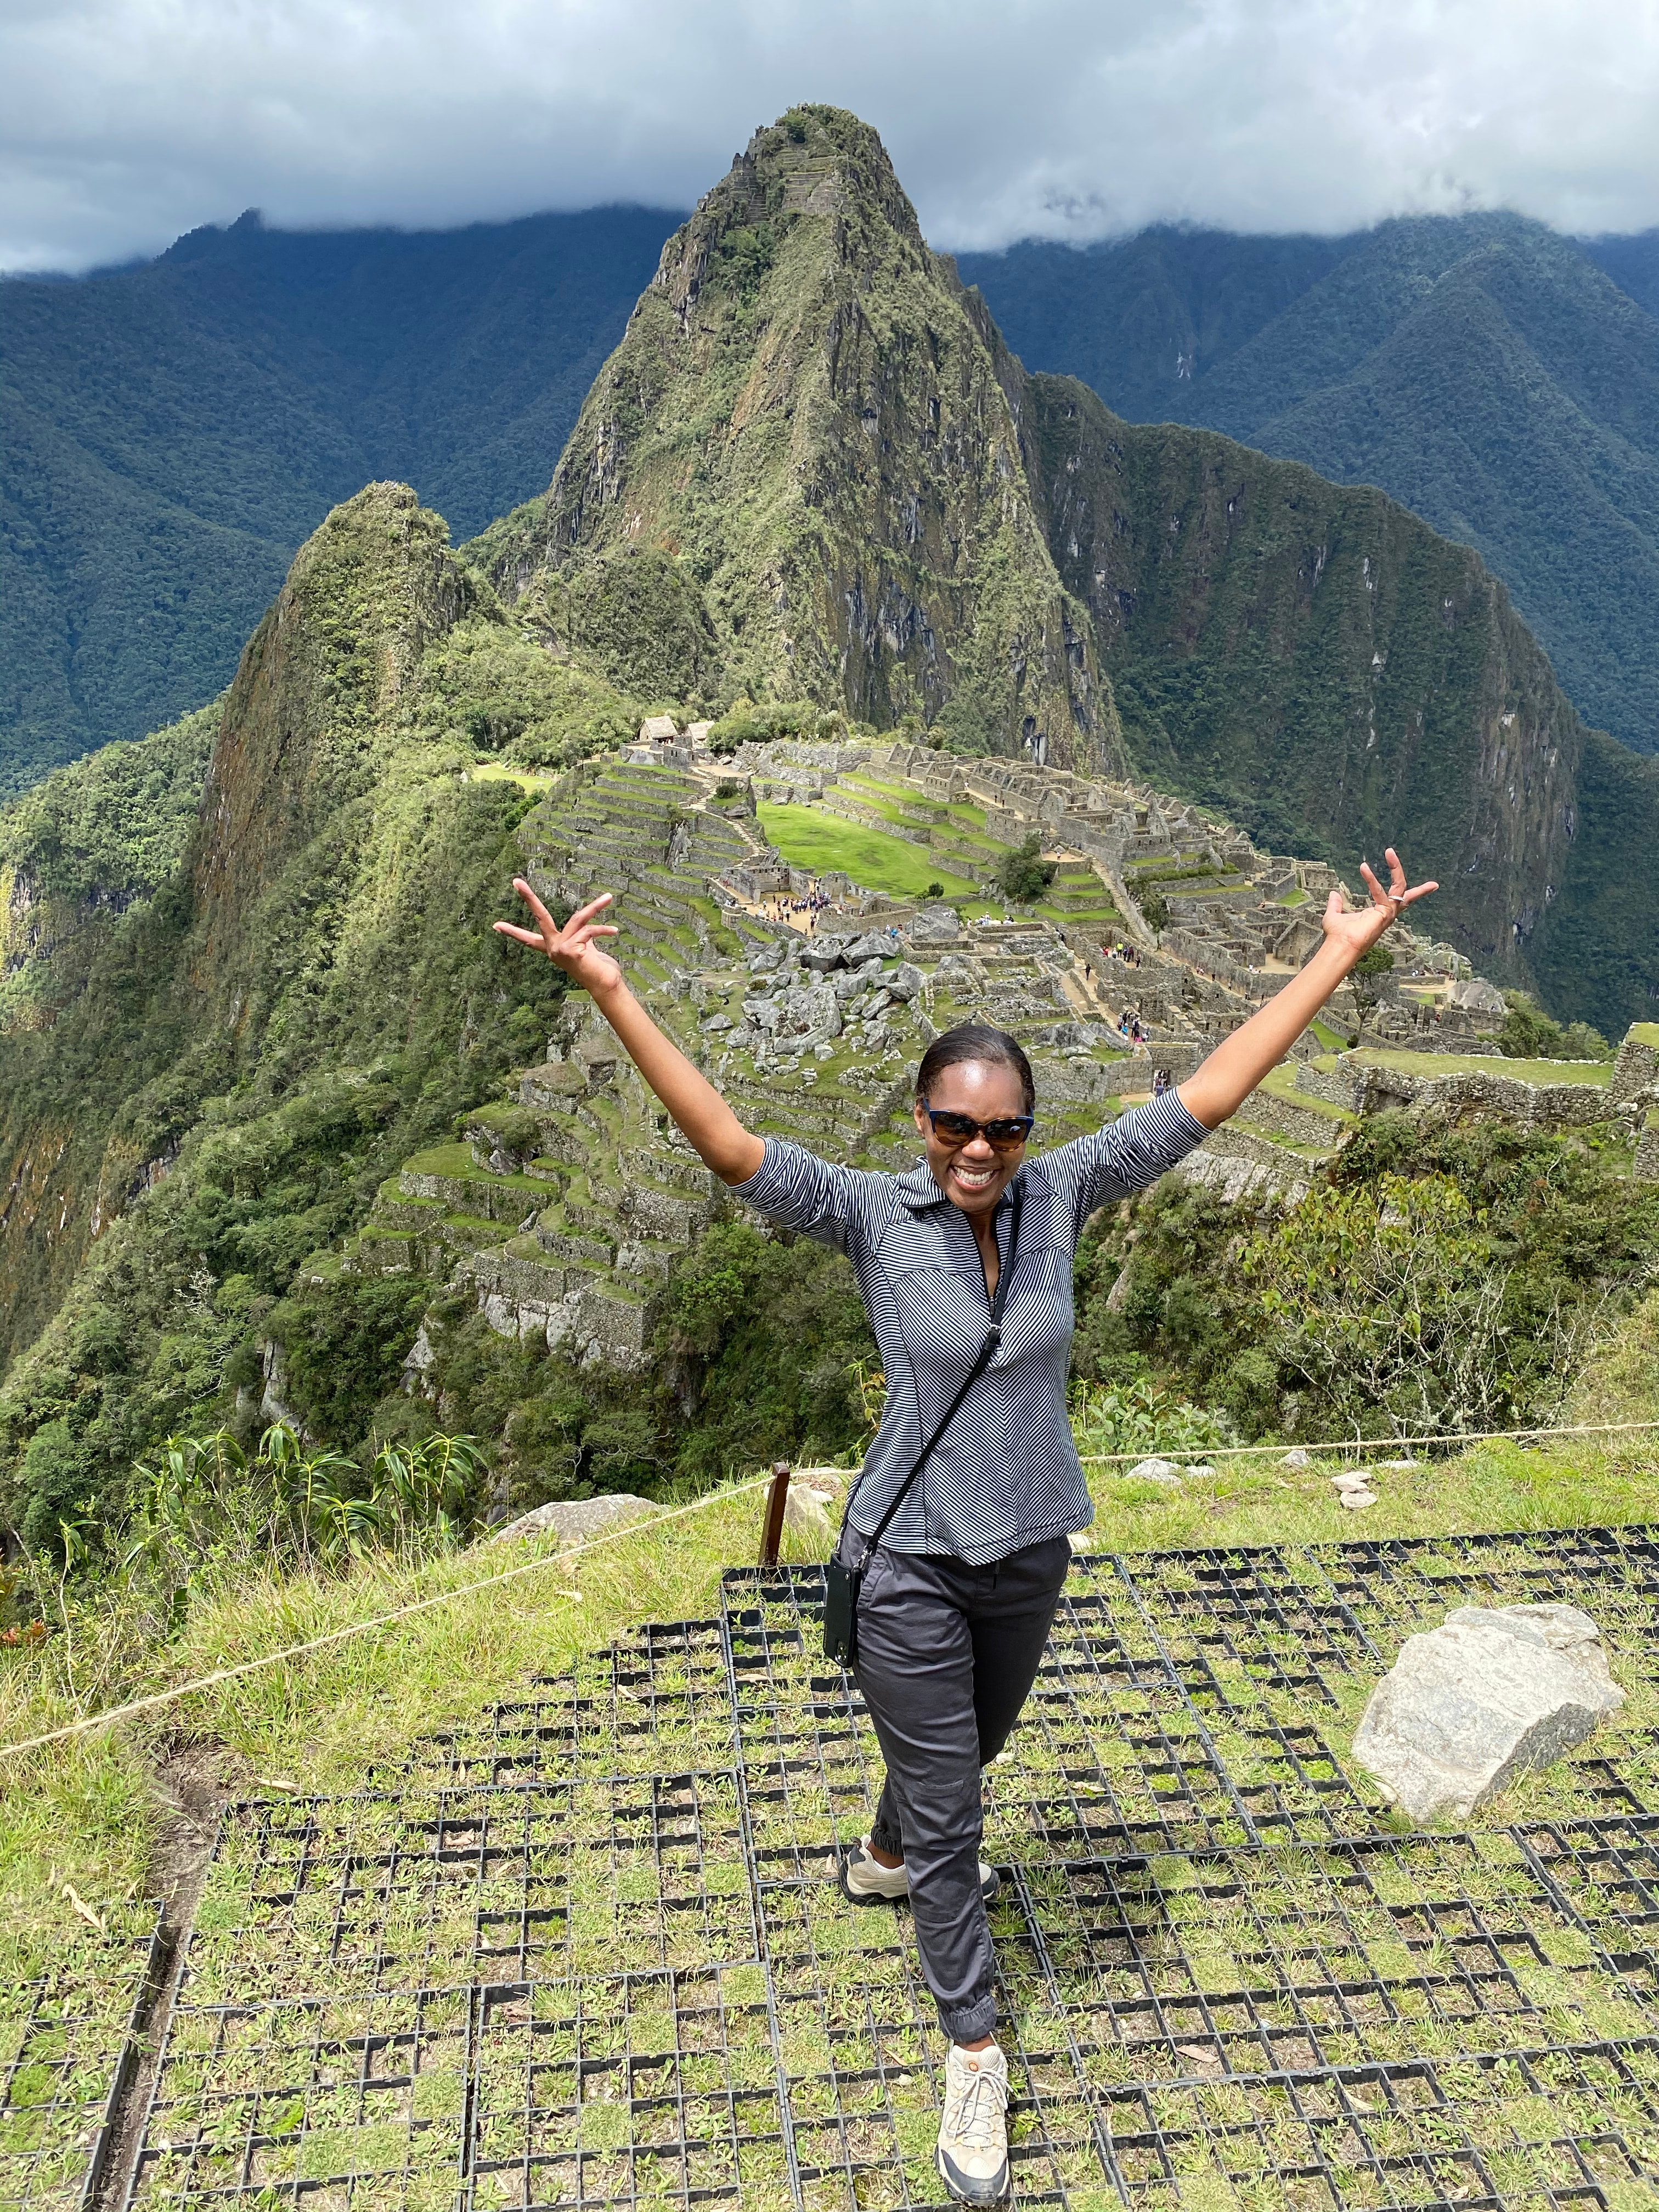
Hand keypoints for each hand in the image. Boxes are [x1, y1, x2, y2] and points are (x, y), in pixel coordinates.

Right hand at [493, 881, 622, 994]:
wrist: (606, 985)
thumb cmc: (598, 967)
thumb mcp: (585, 946)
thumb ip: (580, 933)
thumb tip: (584, 922)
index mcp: (552, 948)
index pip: (528, 938)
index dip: (512, 931)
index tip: (495, 925)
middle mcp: (553, 948)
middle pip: (539, 918)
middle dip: (528, 898)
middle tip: (516, 881)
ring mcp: (560, 949)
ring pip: (577, 918)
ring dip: (595, 907)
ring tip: (609, 898)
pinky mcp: (571, 950)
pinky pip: (589, 930)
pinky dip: (603, 929)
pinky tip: (614, 931)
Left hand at [1320, 847, 1436, 964]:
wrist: (1339, 946)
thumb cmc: (1337, 936)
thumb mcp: (1334, 914)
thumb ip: (1335, 904)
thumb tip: (1334, 893)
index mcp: (1378, 913)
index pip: (1392, 895)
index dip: (1391, 880)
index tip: (1387, 865)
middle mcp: (1386, 913)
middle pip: (1406, 892)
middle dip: (1403, 874)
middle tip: (1395, 855)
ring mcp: (1388, 914)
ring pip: (1400, 888)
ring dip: (1396, 869)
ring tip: (1390, 852)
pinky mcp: (1385, 914)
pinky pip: (1382, 893)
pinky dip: (1372, 881)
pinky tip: (1364, 869)